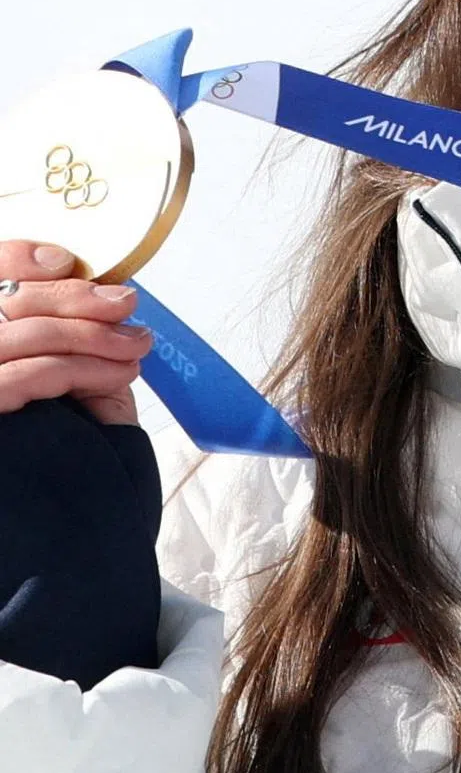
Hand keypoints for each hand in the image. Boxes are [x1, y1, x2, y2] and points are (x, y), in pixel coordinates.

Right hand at [0, 241, 150, 424]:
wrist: (58, 513)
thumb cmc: (62, 438)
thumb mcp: (64, 371)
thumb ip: (65, 327)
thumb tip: (103, 289)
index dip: (16, 259)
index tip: (66, 263)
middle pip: (7, 302)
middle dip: (76, 299)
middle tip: (127, 305)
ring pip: (24, 336)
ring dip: (91, 336)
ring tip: (135, 347)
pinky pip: (25, 377)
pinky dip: (81, 369)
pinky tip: (118, 375)